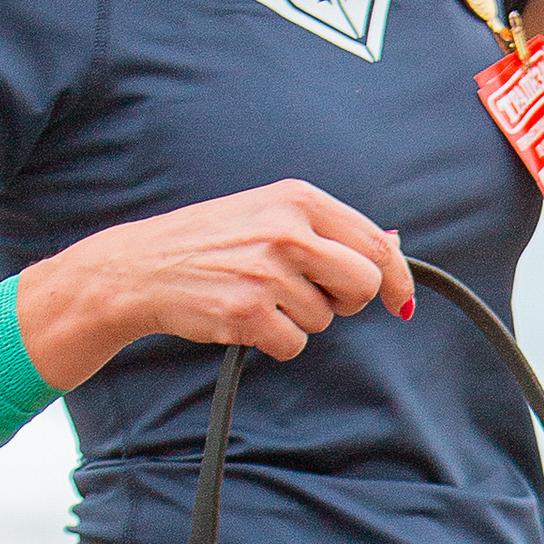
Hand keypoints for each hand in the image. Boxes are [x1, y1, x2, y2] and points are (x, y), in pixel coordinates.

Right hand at [16, 185, 415, 391]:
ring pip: (325, 318)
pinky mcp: (249, 312)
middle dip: (346, 301)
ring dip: (299, 318)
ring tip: (258, 295)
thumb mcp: (271, 213)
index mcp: (298, 198)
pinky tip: (246, 318)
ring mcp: (268, 272)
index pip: (375, 245)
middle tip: (311, 294)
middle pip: (362, 285)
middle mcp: (287, 230)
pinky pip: (294, 344)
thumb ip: (330, 230)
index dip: (396, 280)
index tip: (399, 302)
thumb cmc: (213, 241)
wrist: (143, 266)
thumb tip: (394, 245)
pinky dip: (276, 341)